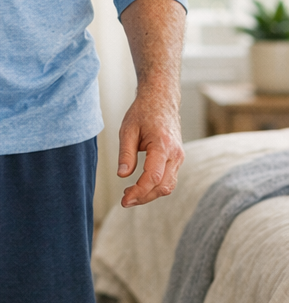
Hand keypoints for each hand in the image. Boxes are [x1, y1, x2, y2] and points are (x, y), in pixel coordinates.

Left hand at [116, 87, 183, 206]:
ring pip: (168, 185)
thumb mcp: (127, 130)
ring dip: (150, 194)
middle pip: (163, 186)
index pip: (153, 177)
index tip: (125, 200)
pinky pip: (169, 179)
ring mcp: (179, 157)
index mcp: (163, 146)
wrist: (161, 101)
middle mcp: (175, 154)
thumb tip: (122, 175)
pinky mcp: (177, 159)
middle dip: (144, 197)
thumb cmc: (142, 113)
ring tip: (130, 196)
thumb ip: (126, 153)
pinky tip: (140, 188)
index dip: (139, 191)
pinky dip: (156, 187)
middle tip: (125, 201)